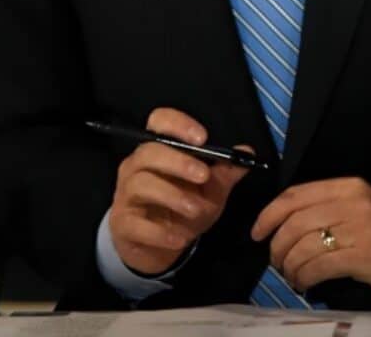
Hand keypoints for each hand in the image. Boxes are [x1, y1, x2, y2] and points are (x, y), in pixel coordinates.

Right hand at [108, 107, 252, 275]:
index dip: (178, 125)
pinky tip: (179, 238)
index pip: (159, 121)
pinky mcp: (123, 224)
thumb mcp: (209, 191)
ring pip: (142, 183)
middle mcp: (136, 166)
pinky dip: (160, 232)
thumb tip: (247, 152)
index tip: (202, 138)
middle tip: (203, 176)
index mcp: (157, 149)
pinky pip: (137, 223)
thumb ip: (225, 172)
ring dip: (172, 195)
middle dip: (178, 162)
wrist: (157, 249)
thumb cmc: (182, 210)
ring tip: (196, 209)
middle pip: (149, 152)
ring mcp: (126, 194)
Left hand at [250, 177, 370, 300]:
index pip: (296, 194)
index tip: (257, 232)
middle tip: (276, 262)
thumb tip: (283, 225)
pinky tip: (305, 285)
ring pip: (304, 245)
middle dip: (277, 246)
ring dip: (289, 266)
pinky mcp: (366, 255)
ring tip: (292, 277)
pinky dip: (305, 278)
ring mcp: (360, 227)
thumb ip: (327, 209)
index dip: (269, 214)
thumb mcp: (359, 211)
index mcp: (348, 187)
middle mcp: (353, 202)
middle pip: (295, 221)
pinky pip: (320, 266)